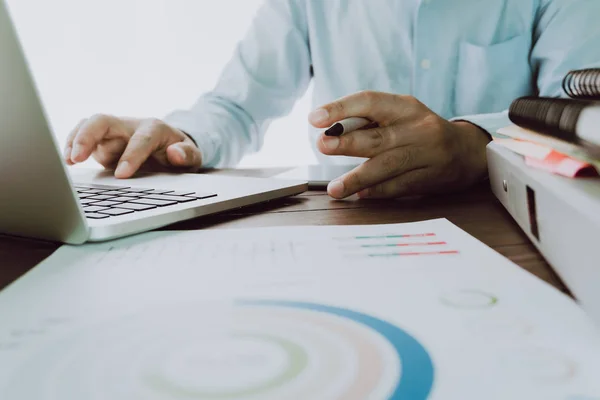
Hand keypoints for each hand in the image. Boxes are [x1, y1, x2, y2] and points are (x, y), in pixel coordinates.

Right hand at [64, 115, 201, 178]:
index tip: (121, 174)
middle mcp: (131, 126)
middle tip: (78, 157)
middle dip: (89, 136)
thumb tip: (175, 153)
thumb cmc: (180, 151)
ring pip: (89, 125)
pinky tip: (68, 160)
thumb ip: (187, 154)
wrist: (172, 146)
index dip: (131, 156)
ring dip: (76, 140)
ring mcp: (114, 132)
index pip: (140, 139)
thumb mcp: (193, 156)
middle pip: (105, 121)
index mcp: (154, 129)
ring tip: (69, 160)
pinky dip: (73, 145)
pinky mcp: (103, 141)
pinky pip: (83, 136)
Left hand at [308, 91, 490, 198]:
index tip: (315, 118)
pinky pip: (398, 186)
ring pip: (386, 166)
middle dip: (346, 143)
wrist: (466, 151)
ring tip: (335, 188)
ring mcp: (425, 154)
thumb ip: (368, 121)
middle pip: (378, 136)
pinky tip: (360, 194)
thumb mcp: (400, 115)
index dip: (340, 109)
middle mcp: (417, 128)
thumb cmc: (420, 130)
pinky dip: (377, 191)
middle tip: (322, 145)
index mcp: (404, 107)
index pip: (369, 101)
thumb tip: (329, 131)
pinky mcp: (429, 178)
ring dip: (356, 178)